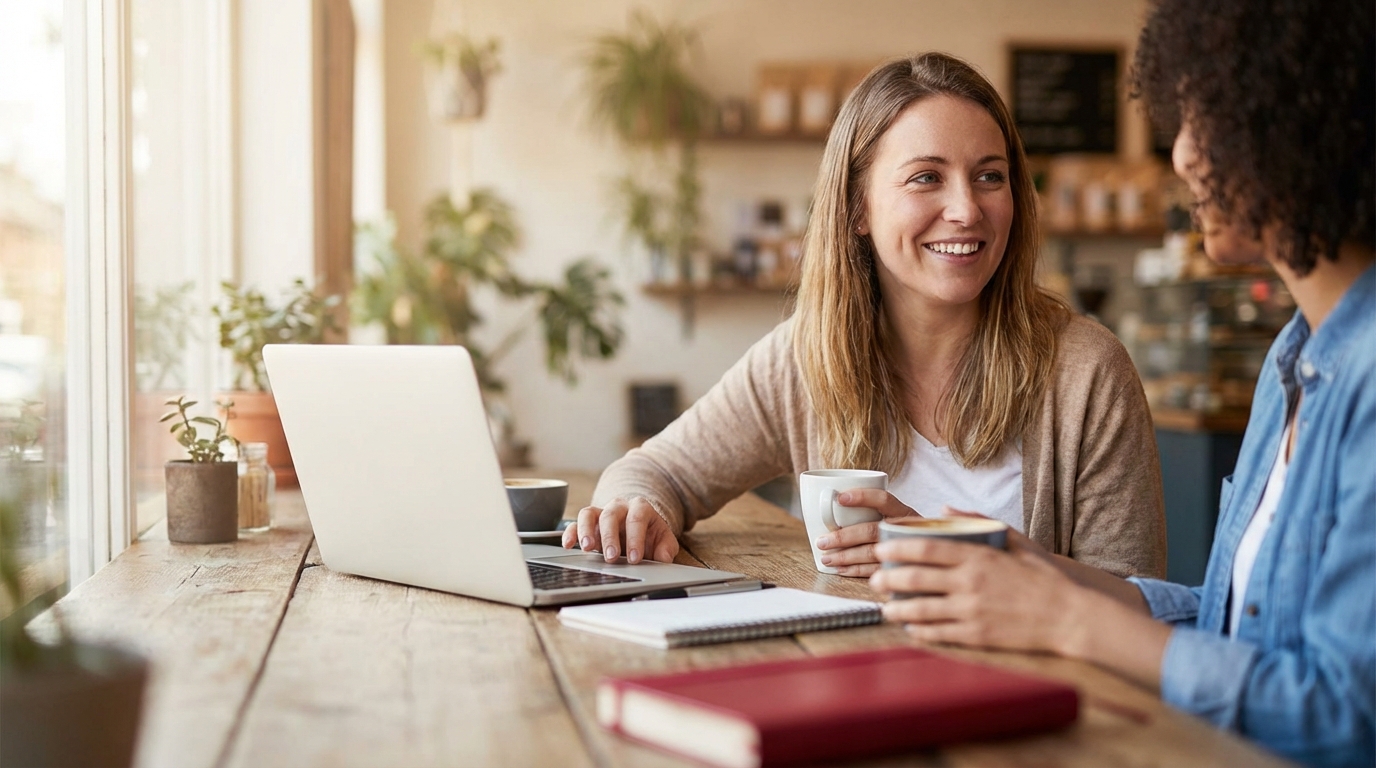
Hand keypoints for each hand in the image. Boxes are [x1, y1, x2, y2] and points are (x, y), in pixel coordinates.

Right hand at [560, 497, 679, 564]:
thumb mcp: (663, 541)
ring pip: (589, 513)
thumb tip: (664, 557)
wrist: (639, 531)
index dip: (635, 538)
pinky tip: (568, 545)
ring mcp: (601, 513)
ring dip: (586, 530)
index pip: (637, 518)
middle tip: (612, 558)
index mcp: (640, 507)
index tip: (635, 559)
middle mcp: (619, 506)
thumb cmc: (650, 536)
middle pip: (611, 515)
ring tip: (587, 548)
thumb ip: (666, 548)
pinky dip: (570, 533)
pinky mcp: (588, 523)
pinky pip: (575, 523)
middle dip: (610, 537)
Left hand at [813, 489, 921, 577]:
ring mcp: (906, 551)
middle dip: (843, 537)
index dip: (862, 497)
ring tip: (826, 557)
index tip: (840, 498)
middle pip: (871, 531)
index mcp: (905, 512)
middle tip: (822, 541)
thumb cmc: (912, 532)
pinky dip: (856, 571)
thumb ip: (880, 508)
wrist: (943, 554)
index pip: (884, 499)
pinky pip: (876, 571)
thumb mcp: (903, 516)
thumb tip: (836, 497)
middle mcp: (906, 530)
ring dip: (846, 556)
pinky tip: (841, 569)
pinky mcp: (903, 570)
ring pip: (871, 553)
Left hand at [867, 524, 1079, 653]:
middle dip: (887, 579)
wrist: (1070, 615)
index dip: (897, 548)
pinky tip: (910, 628)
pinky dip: (919, 630)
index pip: (925, 548)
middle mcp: (970, 583)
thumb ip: (978, 521)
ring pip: (920, 610)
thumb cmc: (1043, 576)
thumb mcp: (1016, 540)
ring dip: (896, 609)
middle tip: (874, 579)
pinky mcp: (977, 635)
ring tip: (886, 607)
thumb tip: (944, 510)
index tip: (880, 548)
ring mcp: (971, 611)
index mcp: (977, 556)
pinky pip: (938, 633)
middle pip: (915, 579)